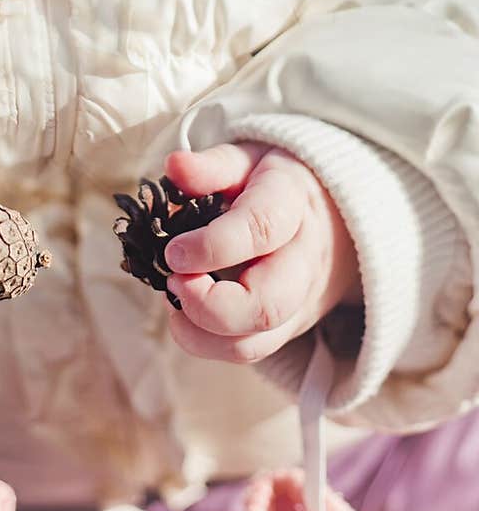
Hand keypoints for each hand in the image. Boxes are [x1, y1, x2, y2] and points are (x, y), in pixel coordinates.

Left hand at [162, 142, 360, 363]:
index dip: (212, 246)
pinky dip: (208, 342)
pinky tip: (186, 313)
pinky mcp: (288, 328)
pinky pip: (249, 351)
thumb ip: (212, 166)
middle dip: (209, 306)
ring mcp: (299, 302)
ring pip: (255, 343)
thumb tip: (174, 166)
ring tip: (173, 299)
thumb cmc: (277, 185)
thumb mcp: (251, 159)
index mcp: (292, 204)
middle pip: (266, 306)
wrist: (337, 219)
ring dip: (201, 334)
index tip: (173, 251)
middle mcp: (304, 261)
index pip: (260, 230)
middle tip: (172, 280)